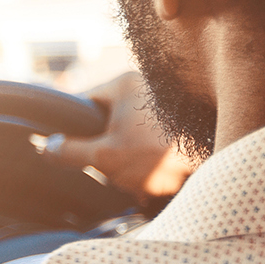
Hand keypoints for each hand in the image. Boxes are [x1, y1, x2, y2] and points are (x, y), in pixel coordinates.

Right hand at [41, 72, 194, 202]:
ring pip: (134, 134)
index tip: (71, 150)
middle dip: (106, 148)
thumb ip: (70, 152)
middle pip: (110, 120)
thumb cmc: (159, 155)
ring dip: (130, 158)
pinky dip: (152, 159)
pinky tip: (155, 179)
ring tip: (135, 179)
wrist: (216, 169)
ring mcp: (171, 106)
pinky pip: (157, 142)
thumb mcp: (104, 156)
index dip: (73, 128)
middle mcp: (149, 87)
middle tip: (107, 169)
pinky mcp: (187, 126)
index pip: (84, 102)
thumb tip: (48, 147)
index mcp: (124, 84)